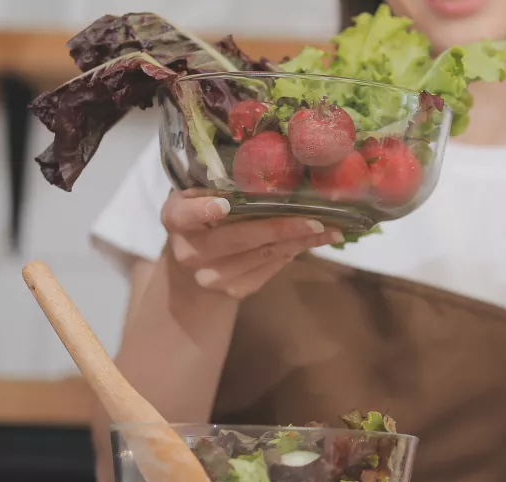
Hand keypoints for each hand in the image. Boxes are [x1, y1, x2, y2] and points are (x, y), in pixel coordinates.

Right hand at [161, 190, 343, 298]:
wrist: (192, 266)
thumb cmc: (202, 218)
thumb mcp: (198, 196)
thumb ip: (217, 184)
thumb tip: (272, 166)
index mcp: (176, 219)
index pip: (184, 215)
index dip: (203, 210)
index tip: (224, 205)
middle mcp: (190, 251)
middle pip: (239, 238)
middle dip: (281, 228)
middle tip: (316, 219)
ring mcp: (212, 276)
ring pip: (262, 256)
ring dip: (299, 242)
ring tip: (329, 230)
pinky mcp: (234, 291)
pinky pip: (269, 270)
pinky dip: (292, 253)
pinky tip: (312, 242)